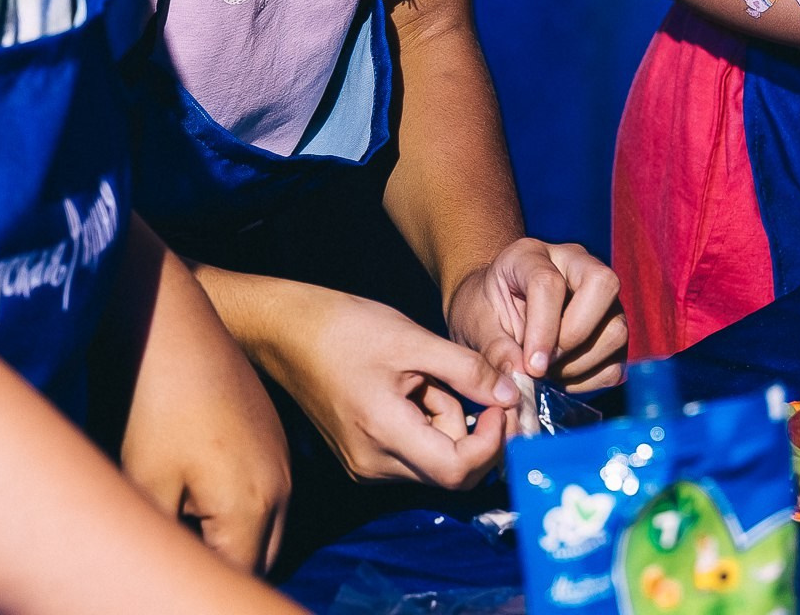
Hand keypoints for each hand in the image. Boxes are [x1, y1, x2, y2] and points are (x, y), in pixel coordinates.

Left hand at [120, 250, 290, 572]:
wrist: (174, 326)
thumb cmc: (154, 407)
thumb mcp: (144, 487)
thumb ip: (164, 545)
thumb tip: (159, 578)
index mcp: (255, 510)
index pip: (241, 580)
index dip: (207, 585)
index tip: (176, 577)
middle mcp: (281, 491)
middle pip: (263, 562)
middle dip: (227, 570)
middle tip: (180, 560)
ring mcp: (281, 461)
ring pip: (267, 530)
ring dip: (235, 544)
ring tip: (184, 534)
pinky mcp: (271, 438)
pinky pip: (267, 497)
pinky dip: (240, 514)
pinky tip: (196, 498)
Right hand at [262, 286, 515, 489]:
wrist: (287, 331)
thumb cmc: (346, 328)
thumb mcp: (414, 340)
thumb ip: (467, 371)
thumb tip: (511, 395)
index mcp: (384, 435)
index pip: (458, 470)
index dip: (492, 442)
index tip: (502, 404)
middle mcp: (373, 464)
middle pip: (449, 468)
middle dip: (471, 428)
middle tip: (474, 383)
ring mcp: (364, 463)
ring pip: (432, 458)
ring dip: (446, 420)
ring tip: (425, 374)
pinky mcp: (361, 454)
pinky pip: (411, 450)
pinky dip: (425, 422)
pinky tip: (411, 386)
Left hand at [444, 238, 627, 391]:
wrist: (495, 312)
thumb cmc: (484, 311)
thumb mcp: (475, 325)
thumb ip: (494, 349)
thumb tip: (520, 376)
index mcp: (531, 255)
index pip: (549, 282)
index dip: (543, 329)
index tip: (531, 366)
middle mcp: (574, 264)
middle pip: (603, 284)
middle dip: (575, 335)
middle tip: (544, 363)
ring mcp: (599, 295)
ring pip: (616, 328)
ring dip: (582, 364)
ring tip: (549, 373)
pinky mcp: (610, 326)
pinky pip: (618, 360)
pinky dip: (592, 380)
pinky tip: (563, 378)